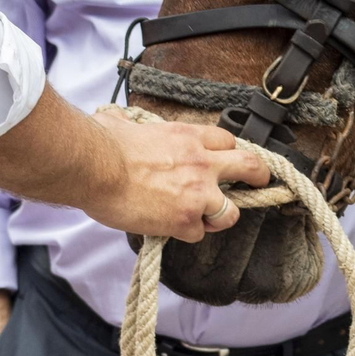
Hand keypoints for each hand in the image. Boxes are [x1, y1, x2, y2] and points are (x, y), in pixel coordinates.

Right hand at [85, 110, 269, 241]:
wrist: (95, 166)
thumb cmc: (102, 143)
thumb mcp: (124, 123)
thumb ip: (129, 124)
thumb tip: (114, 120)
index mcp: (188, 136)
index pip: (226, 141)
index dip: (228, 153)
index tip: (224, 162)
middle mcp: (202, 163)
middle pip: (250, 167)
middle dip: (259, 177)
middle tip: (260, 184)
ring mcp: (198, 193)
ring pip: (232, 212)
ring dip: (221, 217)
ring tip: (204, 220)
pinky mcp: (185, 220)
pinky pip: (199, 234)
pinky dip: (187, 233)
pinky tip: (170, 228)